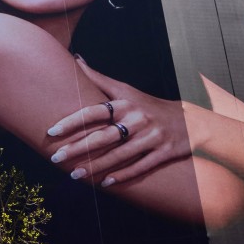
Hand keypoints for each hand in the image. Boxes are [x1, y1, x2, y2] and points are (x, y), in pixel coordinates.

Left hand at [46, 57, 191, 186]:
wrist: (192, 120)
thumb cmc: (148, 106)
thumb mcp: (127, 90)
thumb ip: (99, 79)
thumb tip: (76, 60)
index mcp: (126, 104)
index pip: (94, 112)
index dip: (72, 121)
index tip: (51, 131)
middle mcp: (138, 119)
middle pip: (103, 136)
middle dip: (78, 148)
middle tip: (55, 158)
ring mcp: (152, 137)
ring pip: (120, 154)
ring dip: (95, 166)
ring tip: (74, 174)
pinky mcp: (164, 152)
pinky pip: (141, 166)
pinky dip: (123, 175)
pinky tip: (104, 183)